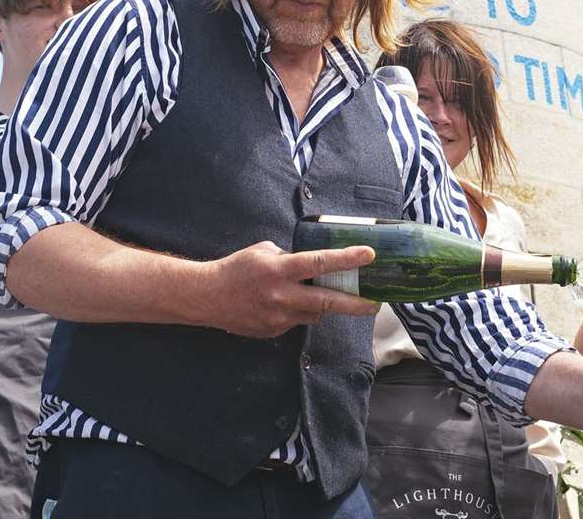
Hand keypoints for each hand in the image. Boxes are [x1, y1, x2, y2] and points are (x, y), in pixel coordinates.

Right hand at [204, 241, 378, 337]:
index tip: (369, 255)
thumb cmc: (236, 269)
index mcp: (279, 269)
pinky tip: (287, 303)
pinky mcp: (274, 331)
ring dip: (323, 305)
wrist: (207, 297)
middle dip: (356, 304)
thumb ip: (290, 258)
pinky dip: (300, 311)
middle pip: (328, 301)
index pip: (319, 263)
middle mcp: (281, 295)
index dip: (347, 259)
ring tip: (322, 294)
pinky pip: (298, 321)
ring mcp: (278, 317)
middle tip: (375, 304)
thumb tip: (313, 265)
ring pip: (315, 313)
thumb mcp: (263, 251)